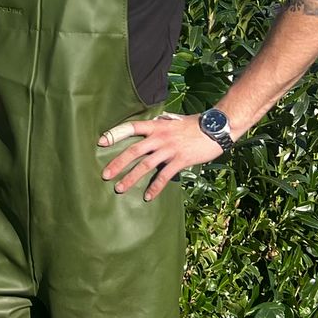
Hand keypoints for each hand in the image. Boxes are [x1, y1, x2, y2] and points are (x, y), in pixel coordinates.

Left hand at [97, 113, 221, 200]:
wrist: (216, 128)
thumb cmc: (195, 125)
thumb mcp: (174, 121)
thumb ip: (161, 124)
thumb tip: (153, 124)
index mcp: (156, 126)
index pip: (131, 127)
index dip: (115, 134)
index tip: (101, 142)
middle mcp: (160, 137)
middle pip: (133, 150)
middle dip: (117, 163)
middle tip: (105, 175)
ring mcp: (170, 149)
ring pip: (145, 165)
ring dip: (131, 178)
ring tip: (119, 188)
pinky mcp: (180, 160)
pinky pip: (164, 176)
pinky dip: (155, 187)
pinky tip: (148, 196)